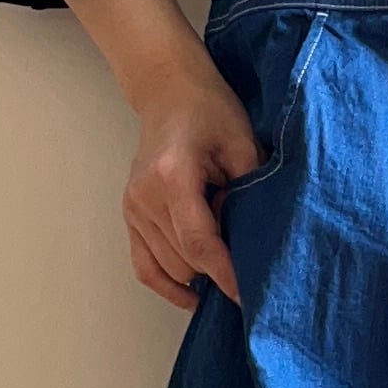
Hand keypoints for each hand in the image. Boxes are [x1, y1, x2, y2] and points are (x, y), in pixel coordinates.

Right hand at [53, 0, 262, 311]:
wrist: (170, 92)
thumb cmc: (210, 111)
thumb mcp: (242, 145)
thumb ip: (249, 193)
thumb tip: (257, 242)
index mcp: (173, 176)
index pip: (200, 242)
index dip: (227, 275)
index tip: (252, 295)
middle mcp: (145, 196)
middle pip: (185, 260)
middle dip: (219, 273)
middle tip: (252, 273)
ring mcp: (132, 208)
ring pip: (168, 267)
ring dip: (199, 274)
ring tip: (229, 269)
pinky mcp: (130, 215)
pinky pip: (145, 266)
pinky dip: (169, 285)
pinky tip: (195, 295)